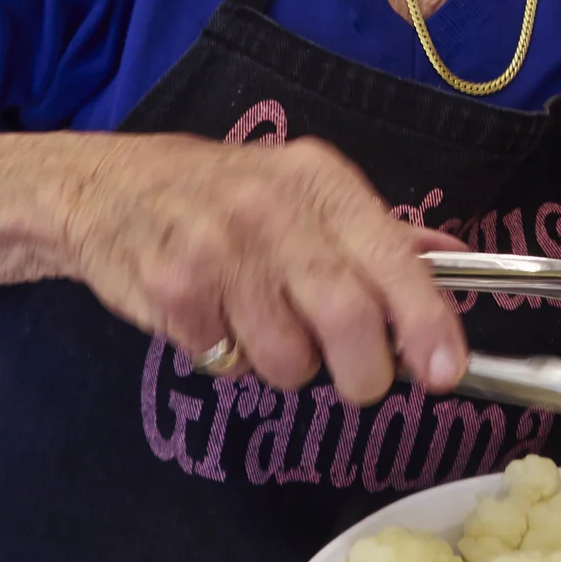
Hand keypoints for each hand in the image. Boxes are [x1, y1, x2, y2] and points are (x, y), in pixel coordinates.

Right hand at [59, 132, 467, 404]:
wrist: (104, 187)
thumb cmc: (221, 194)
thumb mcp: (304, 189)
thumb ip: (380, 233)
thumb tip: (456, 262)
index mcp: (320, 182)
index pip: (390, 257)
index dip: (424, 321)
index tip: (444, 370)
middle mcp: (273, 209)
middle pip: (346, 318)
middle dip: (364, 372)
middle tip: (360, 379)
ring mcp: (218, 250)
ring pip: (288, 358)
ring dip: (286, 363)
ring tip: (262, 322)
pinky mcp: (172, 292)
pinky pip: (229, 363)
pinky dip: (230, 357)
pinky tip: (215, 317)